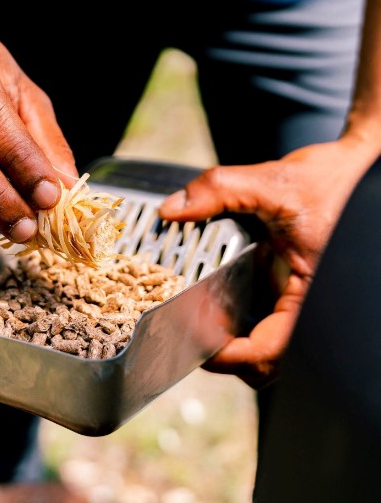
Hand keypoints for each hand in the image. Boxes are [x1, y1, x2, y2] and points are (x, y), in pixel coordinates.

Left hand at [159, 138, 374, 388]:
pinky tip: (216, 297)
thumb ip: (221, 190)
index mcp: (311, 296)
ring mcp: (299, 301)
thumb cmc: (337, 182)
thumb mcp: (275, 183)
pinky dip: (239, 317)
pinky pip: (265, 319)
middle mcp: (307, 306)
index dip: (228, 358)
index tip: (195, 343)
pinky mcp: (292, 290)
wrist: (359, 172)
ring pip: (263, 344)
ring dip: (230, 338)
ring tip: (197, 318)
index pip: (269, 354)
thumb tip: (174, 208)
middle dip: (224, 353)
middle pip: (263, 361)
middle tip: (189, 331)